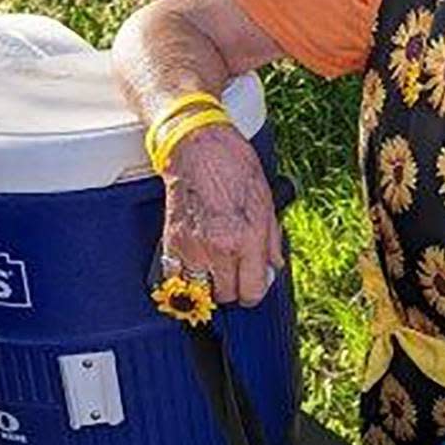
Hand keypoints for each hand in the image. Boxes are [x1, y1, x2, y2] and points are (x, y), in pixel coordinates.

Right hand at [161, 124, 282, 305]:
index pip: (251, 292)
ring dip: (208, 284)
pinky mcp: (172, 242)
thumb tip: (272, 267)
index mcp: (247, 239)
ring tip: (215, 268)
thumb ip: (272, 242)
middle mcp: (220, 248)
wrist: (200, 149)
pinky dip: (184, 276)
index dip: (253, 292)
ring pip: (200, 291)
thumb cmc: (235, 168)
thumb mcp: (267, 204)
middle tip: (235, 274)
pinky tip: (196, 262)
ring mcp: (193, 247)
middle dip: (233, 288)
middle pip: (226, 296)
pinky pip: (175, 277)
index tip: (252, 286)